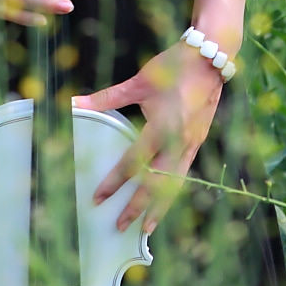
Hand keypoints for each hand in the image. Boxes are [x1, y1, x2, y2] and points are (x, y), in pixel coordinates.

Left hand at [77, 42, 224, 234]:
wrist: (211, 58)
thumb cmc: (174, 66)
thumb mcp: (139, 82)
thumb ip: (107, 98)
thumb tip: (75, 103)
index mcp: (162, 127)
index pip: (133, 163)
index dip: (114, 182)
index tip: (98, 198)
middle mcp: (178, 141)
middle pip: (156, 183)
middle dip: (138, 207)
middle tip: (120, 227)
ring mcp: (192, 143)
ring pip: (174, 183)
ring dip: (159, 207)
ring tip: (146, 227)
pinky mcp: (199, 141)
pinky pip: (183, 172)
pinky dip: (172, 189)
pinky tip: (163, 200)